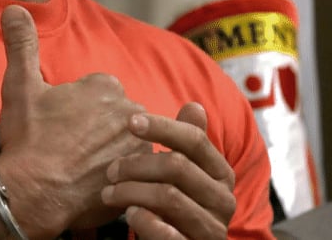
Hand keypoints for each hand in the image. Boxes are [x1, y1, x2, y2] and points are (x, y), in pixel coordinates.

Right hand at [0, 5, 148, 237]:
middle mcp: (128, 111)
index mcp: (104, 87)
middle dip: (98, 129)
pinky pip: (135, 171)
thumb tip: (16, 7)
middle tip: (70, 148)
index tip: (61, 126)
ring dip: (111, 152)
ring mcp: (138, 145)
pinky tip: (95, 183)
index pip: (99, 92)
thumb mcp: (19, 87)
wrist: (33, 193)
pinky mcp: (141, 176)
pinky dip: (119, 174)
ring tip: (82, 168)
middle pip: (116, 116)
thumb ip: (22, 44)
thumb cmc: (27, 140)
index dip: (78, 110)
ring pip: (127, 142)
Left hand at [100, 102, 236, 238]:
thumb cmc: (176, 206)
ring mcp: (212, 228)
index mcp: (221, 173)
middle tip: (109, 170)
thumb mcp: (184, 174)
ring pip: (168, 197)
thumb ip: (187, 142)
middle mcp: (223, 199)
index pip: (195, 140)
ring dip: (130, 191)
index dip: (162, 127)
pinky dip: (143, 220)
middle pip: (178, 166)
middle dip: (136, 164)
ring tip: (108, 192)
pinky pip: (168, 234)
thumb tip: (194, 105)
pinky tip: (128, 213)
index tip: (130, 122)